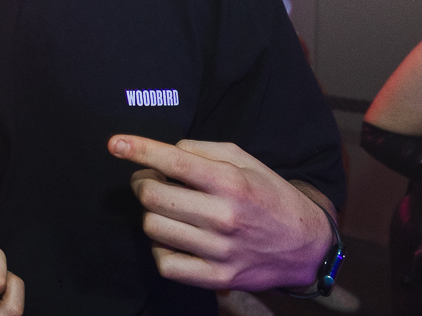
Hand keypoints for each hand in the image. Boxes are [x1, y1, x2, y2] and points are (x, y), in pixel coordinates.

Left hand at [108, 135, 332, 290]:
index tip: (115, 143)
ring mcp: (219, 251)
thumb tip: (165, 152)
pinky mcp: (217, 278)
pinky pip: (165, 265)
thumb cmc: (269, 196)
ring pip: (154, 227)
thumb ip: (203, 150)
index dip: (139, 150)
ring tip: (168, 209)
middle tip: (151, 180)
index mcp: (231, 182)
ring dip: (152, 214)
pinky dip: (161, 249)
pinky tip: (173, 239)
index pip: (174, 162)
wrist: (306, 246)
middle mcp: (224, 216)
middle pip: (152, 196)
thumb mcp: (245, 160)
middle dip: (142, 182)